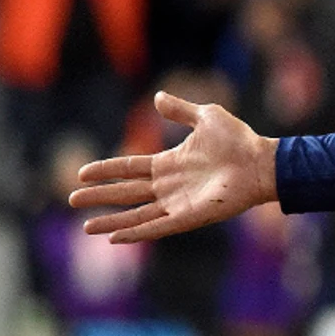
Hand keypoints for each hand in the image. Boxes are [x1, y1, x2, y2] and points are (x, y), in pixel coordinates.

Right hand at [71, 91, 278, 242]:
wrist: (262, 161)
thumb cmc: (239, 140)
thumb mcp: (206, 117)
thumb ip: (180, 110)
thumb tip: (158, 97)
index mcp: (169, 163)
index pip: (129, 167)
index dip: (106, 170)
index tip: (82, 173)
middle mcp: (169, 186)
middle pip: (126, 192)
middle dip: (100, 197)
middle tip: (72, 198)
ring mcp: (178, 203)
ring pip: (136, 214)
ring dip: (111, 221)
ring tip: (86, 227)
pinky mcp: (189, 217)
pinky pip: (157, 227)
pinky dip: (137, 232)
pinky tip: (116, 238)